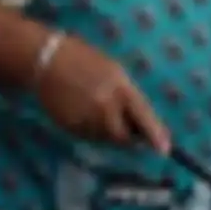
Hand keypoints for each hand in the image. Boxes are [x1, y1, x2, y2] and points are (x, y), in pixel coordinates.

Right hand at [32, 33, 171, 153]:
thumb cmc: (82, 58)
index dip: (156, 135)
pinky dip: (89, 128)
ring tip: (93, 107)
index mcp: (120, 87)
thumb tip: (142, 123)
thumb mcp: (112, 70)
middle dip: (126, 134)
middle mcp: (105, 106)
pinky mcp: (70, 126)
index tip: (165, 151)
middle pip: (123, 136)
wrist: (44, 59)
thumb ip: (128, 95)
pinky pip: (87, 136)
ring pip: (104, 138)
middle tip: (121, 123)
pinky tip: (80, 109)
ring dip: (105, 130)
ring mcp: (86, 118)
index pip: (143, 116)